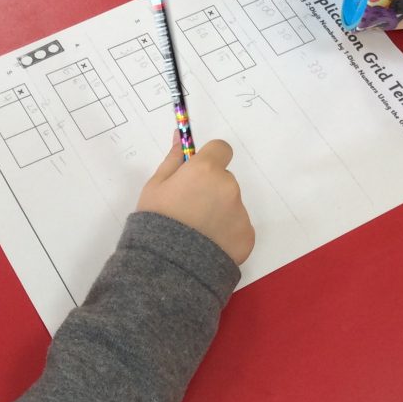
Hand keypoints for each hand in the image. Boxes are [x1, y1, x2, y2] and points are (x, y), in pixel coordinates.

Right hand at [136, 137, 254, 264]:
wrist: (169, 266)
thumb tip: (180, 135)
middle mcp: (229, 186)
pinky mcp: (247, 235)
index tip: (198, 172)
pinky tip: (208, 244)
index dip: (210, 158)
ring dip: (219, 211)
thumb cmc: (157, 221)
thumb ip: (173, 159)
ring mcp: (241, 212)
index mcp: (206, 170)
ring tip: (196, 231)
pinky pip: (238, 227)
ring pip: (231, 204)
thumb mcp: (155, 186)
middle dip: (211, 188)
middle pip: (225, 179)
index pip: (221, 149)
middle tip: (189, 209)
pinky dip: (226, 232)